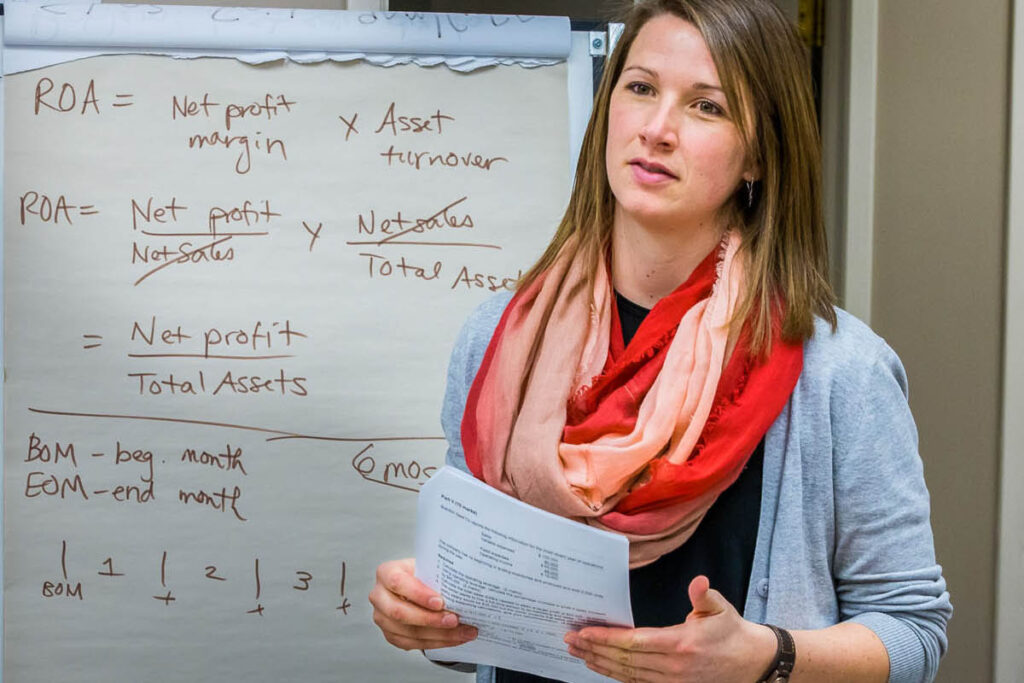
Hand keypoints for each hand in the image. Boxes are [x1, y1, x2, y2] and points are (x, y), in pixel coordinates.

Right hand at [368, 558, 477, 650]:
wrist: (417, 585)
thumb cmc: (423, 574)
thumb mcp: (428, 567)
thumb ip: (437, 575)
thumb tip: (462, 590)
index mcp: (386, 573)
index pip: (397, 583)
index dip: (418, 594)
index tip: (440, 602)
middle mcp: (379, 596)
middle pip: (399, 613)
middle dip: (430, 619)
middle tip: (454, 620)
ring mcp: (382, 617)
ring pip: (408, 632)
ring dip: (439, 635)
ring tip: (463, 631)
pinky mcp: (390, 634)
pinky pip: (413, 644)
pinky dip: (437, 642)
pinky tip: (454, 638)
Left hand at [564, 575, 775, 681]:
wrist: (752, 663)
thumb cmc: (732, 631)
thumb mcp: (720, 608)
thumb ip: (704, 596)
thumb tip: (698, 582)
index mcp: (681, 644)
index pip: (635, 642)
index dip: (607, 638)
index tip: (584, 632)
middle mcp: (673, 667)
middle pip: (625, 660)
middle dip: (594, 650)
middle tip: (569, 640)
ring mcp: (672, 681)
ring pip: (628, 674)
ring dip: (600, 664)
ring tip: (577, 653)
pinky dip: (615, 675)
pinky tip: (599, 667)